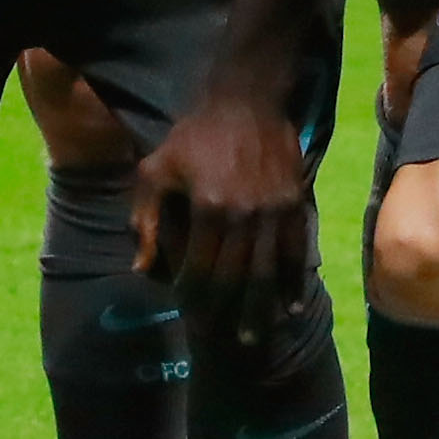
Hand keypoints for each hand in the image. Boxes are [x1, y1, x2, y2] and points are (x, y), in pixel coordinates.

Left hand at [133, 91, 311, 325]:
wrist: (246, 99)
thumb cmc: (193, 136)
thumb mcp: (156, 170)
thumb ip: (144, 221)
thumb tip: (141, 270)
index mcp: (208, 208)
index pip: (200, 270)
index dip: (194, 299)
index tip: (189, 318)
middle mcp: (245, 214)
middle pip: (236, 279)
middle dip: (226, 313)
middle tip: (219, 340)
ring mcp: (275, 210)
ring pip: (268, 273)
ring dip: (260, 311)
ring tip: (252, 338)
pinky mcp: (296, 203)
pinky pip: (297, 252)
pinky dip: (294, 283)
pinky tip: (290, 307)